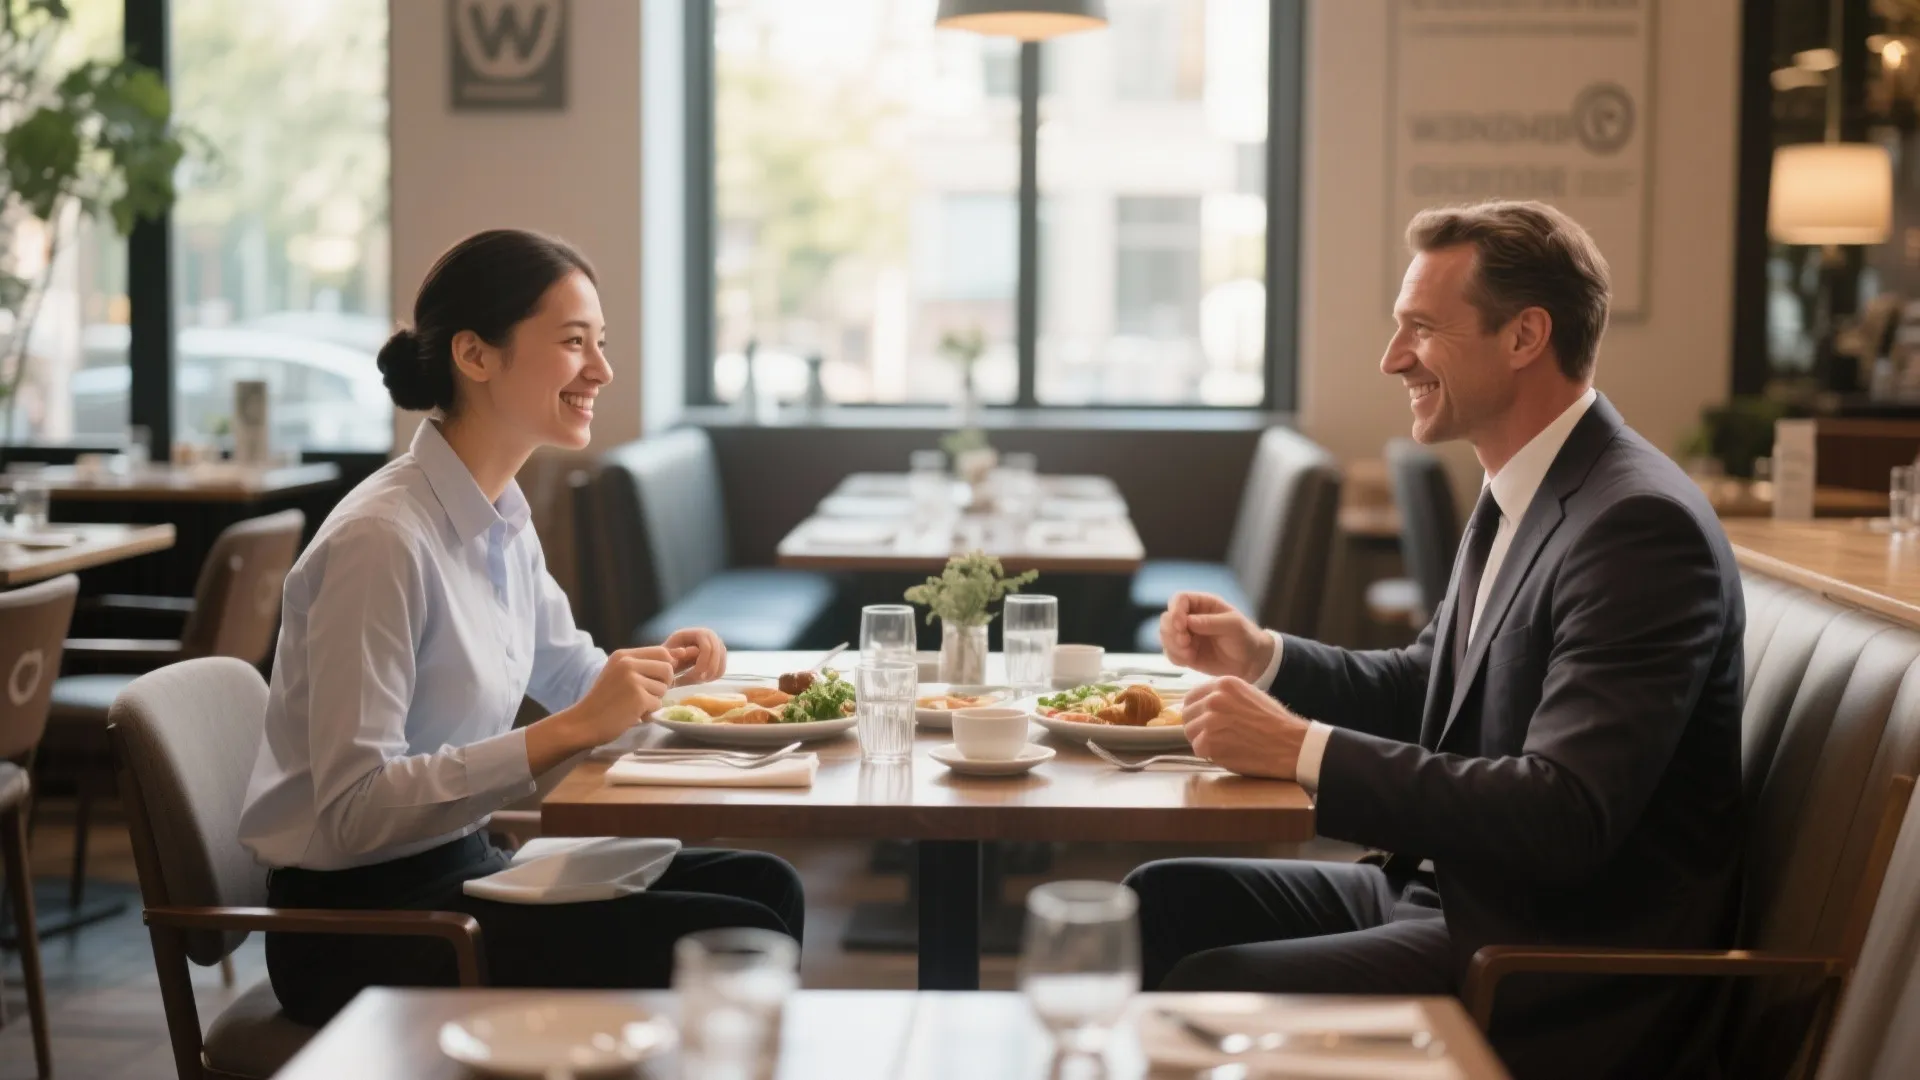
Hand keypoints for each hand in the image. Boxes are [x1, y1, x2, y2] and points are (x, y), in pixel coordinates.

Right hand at [529, 647, 677, 770]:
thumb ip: (645, 665)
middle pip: (668, 668)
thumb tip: (682, 654)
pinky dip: (648, 712)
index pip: (662, 652)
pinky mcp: (638, 697)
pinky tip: (631, 714)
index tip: (655, 680)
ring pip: (664, 688)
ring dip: (653, 700)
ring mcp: (633, 679)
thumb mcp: (620, 674)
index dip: (666, 667)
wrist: (583, 722)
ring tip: (633, 705)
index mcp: (624, 655)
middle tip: (644, 695)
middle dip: (662, 684)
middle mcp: (628, 663)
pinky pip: (658, 704)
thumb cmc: (604, 701)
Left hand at [662, 627, 726, 684]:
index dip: (704, 662)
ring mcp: (716, 644)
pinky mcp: (719, 655)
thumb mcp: (665, 655)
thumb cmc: (665, 657)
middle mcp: (709, 635)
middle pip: (718, 653)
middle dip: (709, 669)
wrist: (669, 659)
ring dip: (710, 674)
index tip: (696, 675)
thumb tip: (683, 652)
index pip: (707, 646)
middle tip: (698, 680)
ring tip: (696, 680)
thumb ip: (672, 654)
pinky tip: (701, 680)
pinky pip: (721, 669)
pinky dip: (713, 677)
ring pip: (721, 662)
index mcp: (695, 633)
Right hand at [1160, 592, 1273, 681]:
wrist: (1251, 662)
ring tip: (1189, 655)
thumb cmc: (1246, 637)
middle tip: (1185, 643)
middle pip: (1167, 618)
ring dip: (1172, 645)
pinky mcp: (1185, 652)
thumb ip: (1211, 622)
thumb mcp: (1234, 626)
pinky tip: (1190, 660)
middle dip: (1172, 631)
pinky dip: (1176, 657)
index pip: (1180, 599)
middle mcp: (1191, 617)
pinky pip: (1170, 653)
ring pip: (1165, 636)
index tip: (1181, 625)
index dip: (1175, 610)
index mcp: (1203, 604)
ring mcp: (1187, 636)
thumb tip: (1188, 621)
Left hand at [1183, 677, 1309, 779]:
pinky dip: (1210, 754)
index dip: (1196, 711)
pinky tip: (1228, 752)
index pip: (1191, 696)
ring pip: (1190, 732)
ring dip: (1203, 741)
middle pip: (1187, 715)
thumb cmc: (1274, 722)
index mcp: (1223, 684)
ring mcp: (1209, 721)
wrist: (1291, 744)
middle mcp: (1213, 699)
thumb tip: (1202, 704)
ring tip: (1225, 744)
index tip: (1203, 720)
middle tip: (1214, 736)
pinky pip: (1198, 749)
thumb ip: (1224, 696)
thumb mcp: (1248, 695)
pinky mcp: (1209, 743)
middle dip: (1197, 726)